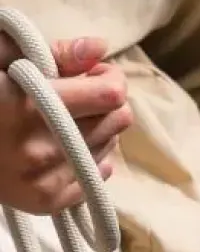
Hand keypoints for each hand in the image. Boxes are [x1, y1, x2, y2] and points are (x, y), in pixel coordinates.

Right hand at [0, 36, 132, 216]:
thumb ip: (52, 52)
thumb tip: (99, 48)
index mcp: (30, 106)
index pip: (110, 95)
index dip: (108, 76)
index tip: (92, 71)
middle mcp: (40, 149)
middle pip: (116, 121)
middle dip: (105, 102)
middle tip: (82, 95)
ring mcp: (43, 180)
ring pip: (110, 146)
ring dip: (97, 128)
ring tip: (67, 119)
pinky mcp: (43, 202)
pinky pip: (96, 177)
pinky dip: (90, 160)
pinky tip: (66, 146)